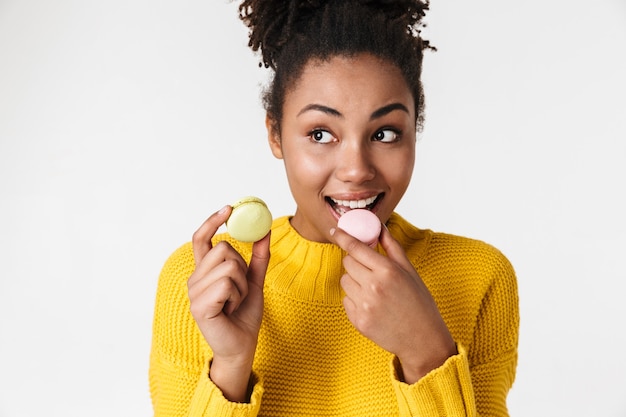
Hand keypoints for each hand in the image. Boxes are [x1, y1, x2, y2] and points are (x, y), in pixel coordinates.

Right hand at [188, 205, 270, 401]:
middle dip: (242, 266)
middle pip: (224, 248)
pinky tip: (230, 310)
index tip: (228, 208)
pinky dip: (237, 296)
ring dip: (242, 285)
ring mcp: (194, 293)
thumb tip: (265, 230)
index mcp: (204, 272)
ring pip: (229, 266)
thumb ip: (258, 257)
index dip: (212, 221)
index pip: (201, 239)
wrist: (242, 346)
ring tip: (235, 302)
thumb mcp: (254, 281)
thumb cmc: (244, 315)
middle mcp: (195, 279)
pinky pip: (226, 284)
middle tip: (240, 289)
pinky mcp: (199, 306)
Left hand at [330, 224, 455, 382]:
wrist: (422, 340)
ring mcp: (364, 305)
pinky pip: (346, 300)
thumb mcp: (409, 271)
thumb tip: (378, 226)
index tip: (335, 230)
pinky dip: (355, 300)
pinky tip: (373, 306)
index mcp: (388, 271)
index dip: (343, 237)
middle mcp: (374, 286)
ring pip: (344, 281)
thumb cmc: (419, 303)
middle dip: (355, 262)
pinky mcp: (358, 321)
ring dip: (354, 282)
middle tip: (370, 271)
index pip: (356, 248)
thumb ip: (392, 246)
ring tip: (374, 292)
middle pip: (347, 262)